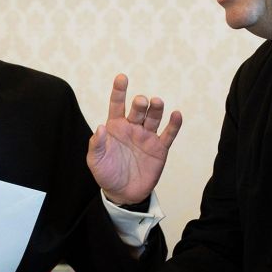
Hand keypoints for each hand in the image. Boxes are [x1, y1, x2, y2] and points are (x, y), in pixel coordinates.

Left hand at [88, 74, 182, 204]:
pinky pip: (168, 134)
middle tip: (141, 101)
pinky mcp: (160, 149)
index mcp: (115, 127)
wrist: (123, 194)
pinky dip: (174, 124)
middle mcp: (132, 128)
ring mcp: (147, 137)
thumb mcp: (95, 160)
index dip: (119, 91)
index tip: (122, 77)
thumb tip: (100, 127)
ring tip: (156, 102)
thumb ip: (96, 144)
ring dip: (156, 109)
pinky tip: (176, 115)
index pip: (117, 105)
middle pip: (138, 110)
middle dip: (140, 103)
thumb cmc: (106, 174)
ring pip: (154, 117)